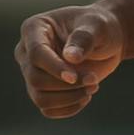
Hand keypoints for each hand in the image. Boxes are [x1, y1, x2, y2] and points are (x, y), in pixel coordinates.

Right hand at [15, 3, 124, 118]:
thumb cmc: (100, 28)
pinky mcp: (43, 89)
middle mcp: (27, 51)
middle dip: (68, 85)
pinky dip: (69, 108)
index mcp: (35, 28)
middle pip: (35, 78)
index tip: (76, 77)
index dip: (55, 68)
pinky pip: (48, 109)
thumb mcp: (98, 26)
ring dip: (69, 98)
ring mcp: (32, 72)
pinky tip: (85, 97)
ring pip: (39, 97)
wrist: (107, 41)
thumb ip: (84, 38)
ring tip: (93, 87)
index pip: (36, 54)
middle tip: (94, 80)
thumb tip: (71, 58)